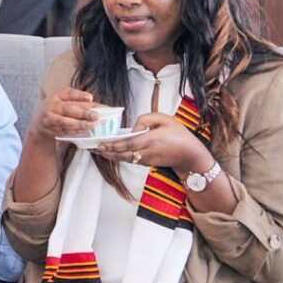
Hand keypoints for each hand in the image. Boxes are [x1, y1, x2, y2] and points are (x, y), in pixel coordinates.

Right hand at [26, 88, 100, 143]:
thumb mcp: (62, 100)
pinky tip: (85, 130)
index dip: (79, 95)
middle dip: (82, 113)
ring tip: (92, 125)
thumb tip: (97, 105)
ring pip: (65, 122)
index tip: (90, 98)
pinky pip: (65, 131)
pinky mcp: (51, 129)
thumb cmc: (56, 108)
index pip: (68, 93)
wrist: (39, 122)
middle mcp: (51, 106)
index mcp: (56, 96)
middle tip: (96, 116)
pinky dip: (76, 131)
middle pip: (67, 109)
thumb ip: (78, 101)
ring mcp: (50, 119)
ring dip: (80, 124)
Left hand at [93, 113, 213, 171]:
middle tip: (92, 147)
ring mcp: (146, 160)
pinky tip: (110, 152)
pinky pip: (129, 160)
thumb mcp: (165, 119)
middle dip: (106, 151)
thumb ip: (147, 118)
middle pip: (122, 154)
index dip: (113, 145)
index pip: (128, 143)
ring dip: (110, 155)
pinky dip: (118, 157)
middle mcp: (147, 152)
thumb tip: (134, 127)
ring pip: (124, 158)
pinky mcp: (147, 163)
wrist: (190, 155)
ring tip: (97, 150)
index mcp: (151, 139)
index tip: (101, 143)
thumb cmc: (179, 135)